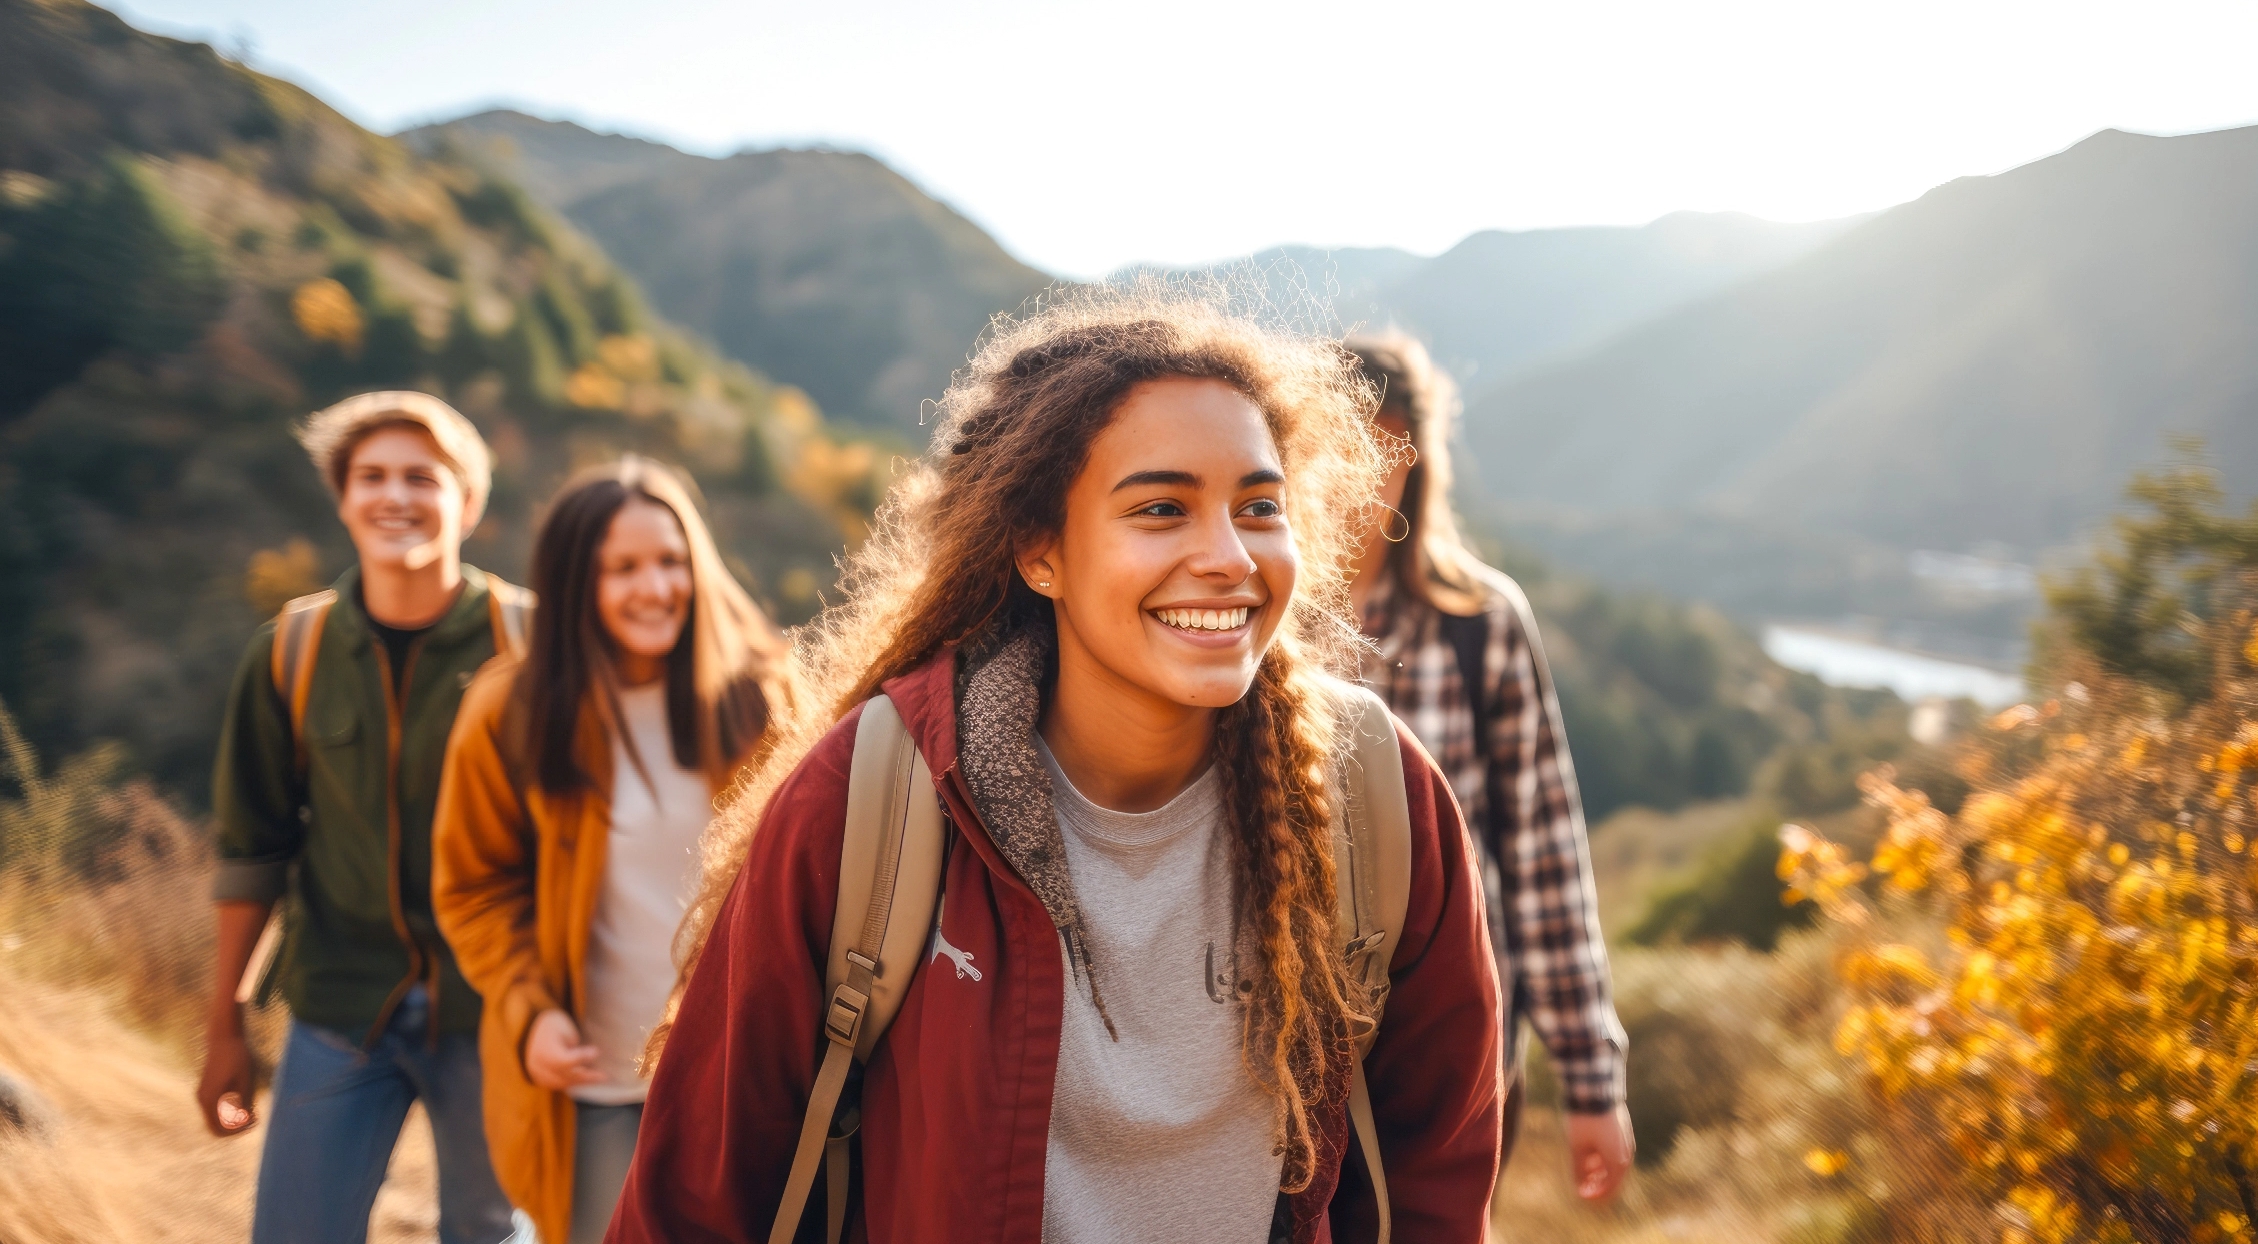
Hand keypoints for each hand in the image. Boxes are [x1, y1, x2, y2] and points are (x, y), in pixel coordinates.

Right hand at [198, 1015, 257, 1137]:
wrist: (224, 1039)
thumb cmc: (238, 1058)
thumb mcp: (246, 1080)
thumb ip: (242, 1103)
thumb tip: (242, 1121)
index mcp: (210, 1099)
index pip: (220, 1129)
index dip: (238, 1131)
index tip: (255, 1121)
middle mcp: (203, 1100)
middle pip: (216, 1127)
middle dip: (235, 1127)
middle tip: (255, 1117)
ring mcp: (203, 1095)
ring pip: (216, 1119)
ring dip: (233, 1119)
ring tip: (253, 1109)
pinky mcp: (206, 1090)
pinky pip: (216, 1109)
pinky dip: (229, 1110)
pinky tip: (245, 1100)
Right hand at [525, 1009, 604, 1090]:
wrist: (530, 1029)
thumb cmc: (553, 1025)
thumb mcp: (564, 1028)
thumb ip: (574, 1045)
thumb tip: (590, 1058)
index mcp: (543, 1049)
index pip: (563, 1060)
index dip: (581, 1058)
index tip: (596, 1051)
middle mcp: (538, 1065)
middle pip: (565, 1075)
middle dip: (587, 1076)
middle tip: (605, 1075)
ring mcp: (537, 1073)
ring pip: (562, 1083)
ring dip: (581, 1081)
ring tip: (599, 1077)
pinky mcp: (539, 1078)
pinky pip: (557, 1084)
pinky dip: (572, 1082)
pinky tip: (586, 1079)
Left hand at [1565, 1105, 1633, 1200]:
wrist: (1597, 1091)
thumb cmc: (1586, 1121)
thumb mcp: (1577, 1147)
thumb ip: (1579, 1170)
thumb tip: (1579, 1187)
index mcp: (1618, 1162)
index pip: (1609, 1188)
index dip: (1594, 1195)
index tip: (1581, 1194)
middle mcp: (1626, 1154)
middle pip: (1613, 1178)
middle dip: (1597, 1184)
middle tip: (1581, 1186)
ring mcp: (1626, 1142)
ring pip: (1614, 1164)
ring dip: (1599, 1171)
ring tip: (1582, 1170)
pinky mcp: (1623, 1132)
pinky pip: (1615, 1152)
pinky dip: (1603, 1158)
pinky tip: (1589, 1154)